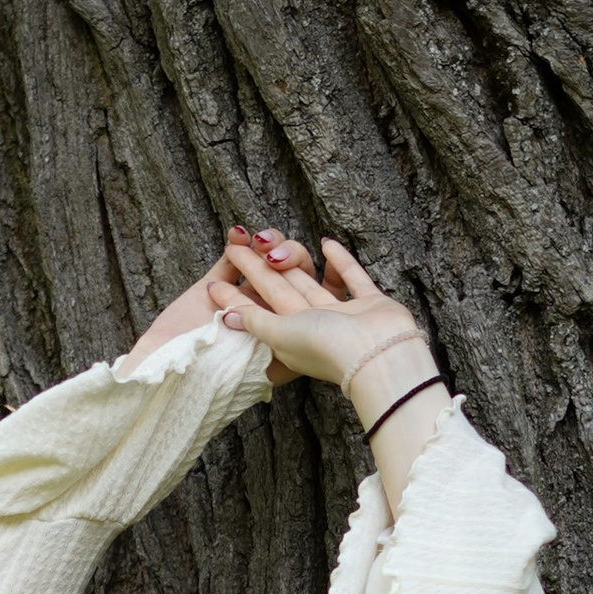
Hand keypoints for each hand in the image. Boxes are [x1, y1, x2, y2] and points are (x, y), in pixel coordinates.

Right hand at [124, 226, 308, 380]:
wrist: (159, 369)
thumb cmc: (203, 379)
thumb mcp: (247, 373)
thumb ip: (272, 364)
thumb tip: (301, 357)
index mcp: (283, 342)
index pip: (314, 308)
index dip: (328, 281)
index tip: (323, 268)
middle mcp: (268, 319)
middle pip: (298, 278)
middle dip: (293, 258)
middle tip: (276, 258)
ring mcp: (243, 300)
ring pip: (271, 263)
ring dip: (270, 246)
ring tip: (258, 242)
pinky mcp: (218, 286)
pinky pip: (235, 259)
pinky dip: (239, 244)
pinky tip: (236, 235)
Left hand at [208, 230, 432, 413]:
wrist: (379, 354)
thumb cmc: (327, 347)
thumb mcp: (280, 334)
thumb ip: (255, 323)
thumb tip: (226, 317)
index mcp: (289, 335)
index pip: (256, 309)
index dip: (234, 296)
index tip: (213, 280)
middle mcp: (314, 326)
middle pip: (279, 290)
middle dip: (255, 268)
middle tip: (234, 245)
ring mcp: (343, 315)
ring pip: (310, 281)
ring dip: (293, 260)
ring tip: (273, 239)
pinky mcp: (370, 304)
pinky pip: (351, 278)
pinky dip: (340, 262)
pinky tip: (326, 243)